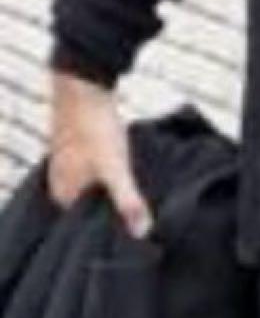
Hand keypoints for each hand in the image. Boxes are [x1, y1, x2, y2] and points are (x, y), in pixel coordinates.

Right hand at [47, 71, 152, 238]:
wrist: (84, 84)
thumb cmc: (95, 128)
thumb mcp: (115, 169)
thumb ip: (127, 201)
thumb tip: (143, 233)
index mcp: (62, 195)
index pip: (87, 225)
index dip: (111, 228)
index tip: (136, 230)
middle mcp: (59, 182)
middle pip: (91, 205)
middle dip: (113, 208)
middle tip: (143, 211)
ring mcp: (68, 162)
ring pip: (94, 186)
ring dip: (114, 188)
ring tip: (139, 191)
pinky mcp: (79, 145)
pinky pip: (97, 168)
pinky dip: (111, 171)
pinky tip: (127, 169)